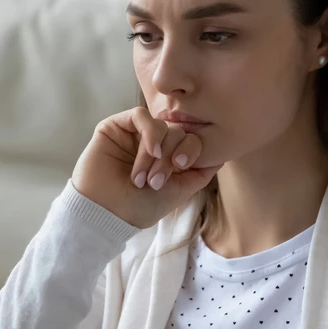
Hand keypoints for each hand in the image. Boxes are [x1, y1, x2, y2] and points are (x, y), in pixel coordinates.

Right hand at [71, 106, 221, 229]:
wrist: (106, 213)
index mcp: (168, 158)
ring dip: (159, 151)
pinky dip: (150, 132)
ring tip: (145, 177)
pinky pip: (141, 115)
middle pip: (179, 131)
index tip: (183, 167)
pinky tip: (149, 150)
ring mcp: (135, 134)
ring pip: (162, 124)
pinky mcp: (116, 126)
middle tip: (158, 180)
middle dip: (173, 155)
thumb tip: (222, 155)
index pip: (192, 140)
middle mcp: (153, 143)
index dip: (193, 150)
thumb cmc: (139, 207)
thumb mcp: (179, 191)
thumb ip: (200, 172)